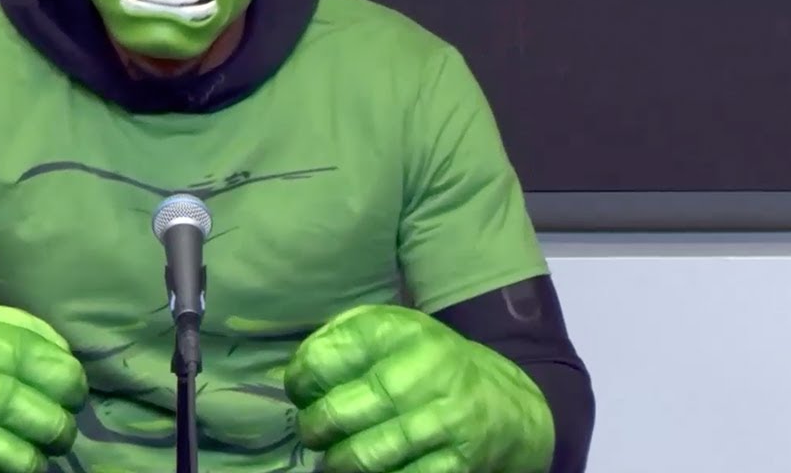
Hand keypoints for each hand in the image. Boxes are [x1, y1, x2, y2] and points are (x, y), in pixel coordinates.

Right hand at [0, 305, 87, 472]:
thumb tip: (68, 356)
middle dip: (53, 426)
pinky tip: (1, 472)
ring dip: (27, 459)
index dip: (66, 380)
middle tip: (62, 436)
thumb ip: (25, 333)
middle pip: (12, 404)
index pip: (28, 356)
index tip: (74, 395)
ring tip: (36, 459)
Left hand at [284, 305, 552, 472]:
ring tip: (336, 457)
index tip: (301, 392)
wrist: (508, 403)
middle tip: (314, 432)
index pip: (322, 358)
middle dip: (314, 429)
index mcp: (398, 331)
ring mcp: (445, 419)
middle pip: (337, 412)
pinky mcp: (460, 462)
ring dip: (339, 462)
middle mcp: (424, 370)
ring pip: (364, 455)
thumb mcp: (391, 333)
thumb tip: (283, 379)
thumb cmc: (429, 365)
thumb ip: (338, 343)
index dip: (299, 381)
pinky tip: (374, 470)